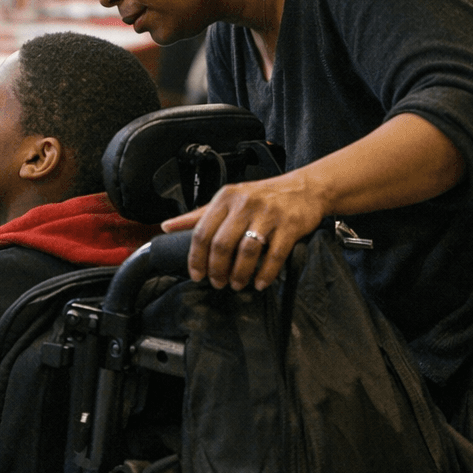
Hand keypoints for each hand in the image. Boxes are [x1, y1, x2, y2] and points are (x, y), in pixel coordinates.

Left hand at [160, 169, 328, 290]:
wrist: (305, 188)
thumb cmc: (262, 196)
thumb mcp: (227, 199)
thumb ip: (198, 215)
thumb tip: (167, 226)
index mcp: (225, 198)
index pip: (202, 231)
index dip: (196, 257)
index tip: (196, 274)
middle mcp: (245, 204)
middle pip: (222, 244)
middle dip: (217, 269)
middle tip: (217, 283)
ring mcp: (268, 215)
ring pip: (247, 251)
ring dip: (240, 274)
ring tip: (237, 284)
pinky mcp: (289, 226)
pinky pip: (274, 255)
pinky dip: (266, 273)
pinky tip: (260, 282)